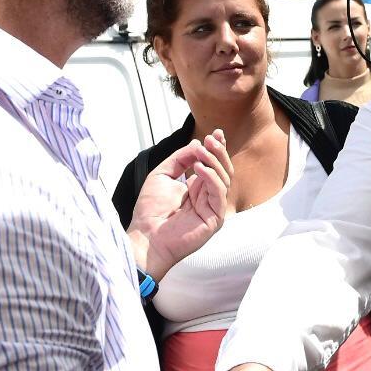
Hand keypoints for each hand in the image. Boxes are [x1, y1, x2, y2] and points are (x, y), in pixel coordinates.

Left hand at [126, 130, 233, 280]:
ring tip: (201, 151)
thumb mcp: (162, 175)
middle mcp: (207, 197)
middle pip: (224, 170)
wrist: (145, 237)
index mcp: (197, 188)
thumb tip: (196, 144)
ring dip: (214, 161)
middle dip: (219, 152)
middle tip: (212, 139)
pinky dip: (212, 177)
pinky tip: (199, 167)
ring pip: (224, 179)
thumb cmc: (150, 212)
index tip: (216, 133)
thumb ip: (179, 159)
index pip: (214, 165)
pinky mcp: (215, 218)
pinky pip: (219, 193)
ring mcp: (213, 208)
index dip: (217, 149)